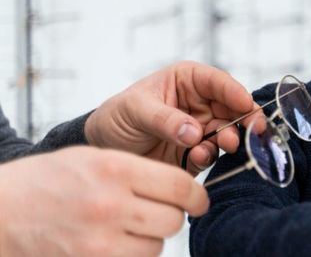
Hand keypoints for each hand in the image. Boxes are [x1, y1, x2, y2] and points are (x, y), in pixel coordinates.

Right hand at [0, 146, 207, 256]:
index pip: (180, 186)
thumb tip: (180, 186)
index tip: (197, 200)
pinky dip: (133, 255)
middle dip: (173, 216)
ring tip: (131, 227)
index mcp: (115, 169)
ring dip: (152, 239)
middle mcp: (110, 205)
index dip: (196, 196)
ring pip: (156, 247)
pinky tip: (117, 242)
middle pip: (172, 220)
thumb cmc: (46, 181)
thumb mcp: (94, 158)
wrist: (1, 211)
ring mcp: (100, 240)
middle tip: (162, 212)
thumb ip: (139, 170)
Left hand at [85, 61, 262, 173]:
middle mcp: (200, 102)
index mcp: (188, 80)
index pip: (218, 82)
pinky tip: (199, 156)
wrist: (102, 148)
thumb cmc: (117, 116)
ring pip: (227, 131)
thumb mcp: (136, 109)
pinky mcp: (196, 152)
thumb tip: (195, 132)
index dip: (236, 92)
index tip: (246, 105)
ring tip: (225, 145)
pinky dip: (211, 156)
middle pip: (232, 108)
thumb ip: (165, 119)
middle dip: (243, 119)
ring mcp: (200, 128)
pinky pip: (212, 153)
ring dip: (229, 139)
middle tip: (252, 131)